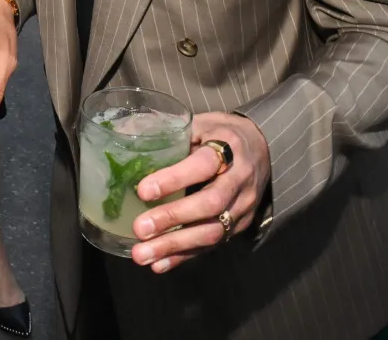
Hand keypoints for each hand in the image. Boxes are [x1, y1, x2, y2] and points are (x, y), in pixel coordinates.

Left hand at [127, 112, 270, 272]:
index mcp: (229, 147)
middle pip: (210, 203)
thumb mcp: (201, 123)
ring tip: (142, 254)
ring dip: (175, 246)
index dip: (174, 179)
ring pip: (212, 231)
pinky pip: (212, 246)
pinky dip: (184, 257)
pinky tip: (159, 264)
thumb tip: (125, 137)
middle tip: (140, 229)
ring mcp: (243, 207)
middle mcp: (240, 180)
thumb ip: (172, 133)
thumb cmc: (221, 134)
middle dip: (173, 218)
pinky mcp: (240, 227)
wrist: (262, 149)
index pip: (204, 165)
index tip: (143, 191)